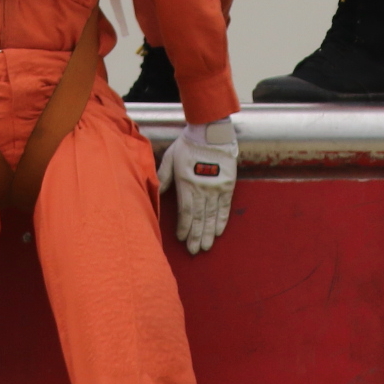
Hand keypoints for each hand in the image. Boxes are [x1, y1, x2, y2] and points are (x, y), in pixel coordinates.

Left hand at [156, 119, 237, 253]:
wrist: (211, 133)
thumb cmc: (188, 144)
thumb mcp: (171, 158)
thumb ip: (164, 177)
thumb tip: (156, 192)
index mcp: (186, 184)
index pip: (185, 211)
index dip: (184, 227)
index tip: (182, 239)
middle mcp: (202, 189)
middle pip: (199, 217)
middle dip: (196, 235)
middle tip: (195, 251)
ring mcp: (216, 188)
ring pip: (212, 215)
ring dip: (208, 232)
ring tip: (206, 246)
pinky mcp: (227, 185)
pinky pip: (225, 207)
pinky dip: (222, 220)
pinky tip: (219, 231)